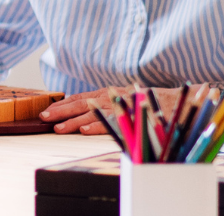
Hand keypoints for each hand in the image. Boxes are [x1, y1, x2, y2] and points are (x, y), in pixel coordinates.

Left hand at [43, 87, 182, 135]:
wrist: (180, 100)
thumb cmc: (150, 103)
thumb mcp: (124, 100)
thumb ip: (107, 105)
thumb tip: (85, 115)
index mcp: (109, 92)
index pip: (80, 97)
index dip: (63, 103)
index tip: (47, 109)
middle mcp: (112, 96)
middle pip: (81, 103)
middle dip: (61, 111)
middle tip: (42, 118)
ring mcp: (122, 105)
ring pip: (93, 114)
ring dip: (73, 121)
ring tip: (58, 128)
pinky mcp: (133, 115)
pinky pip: (112, 122)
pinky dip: (97, 126)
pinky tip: (84, 131)